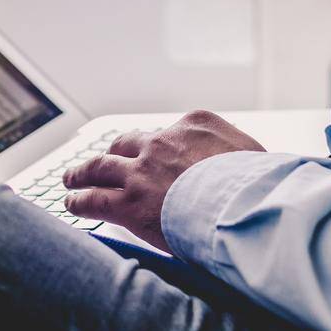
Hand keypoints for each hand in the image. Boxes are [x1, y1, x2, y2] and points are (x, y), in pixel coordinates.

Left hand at [62, 111, 264, 251]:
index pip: (169, 132)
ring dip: (83, 171)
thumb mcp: (256, 154)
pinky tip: (70, 202)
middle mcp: (163, 141)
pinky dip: (78, 199)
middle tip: (107, 158)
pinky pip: (94, 198)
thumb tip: (249, 163)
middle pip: (129, 142)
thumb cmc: (260, 186)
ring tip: (72, 177)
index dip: (159, 146)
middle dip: (116, 151)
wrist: (244, 206)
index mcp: (195, 124)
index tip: (154, 152)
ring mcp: (142, 170)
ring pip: (101, 166)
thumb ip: (240, 153)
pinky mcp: (128, 202)